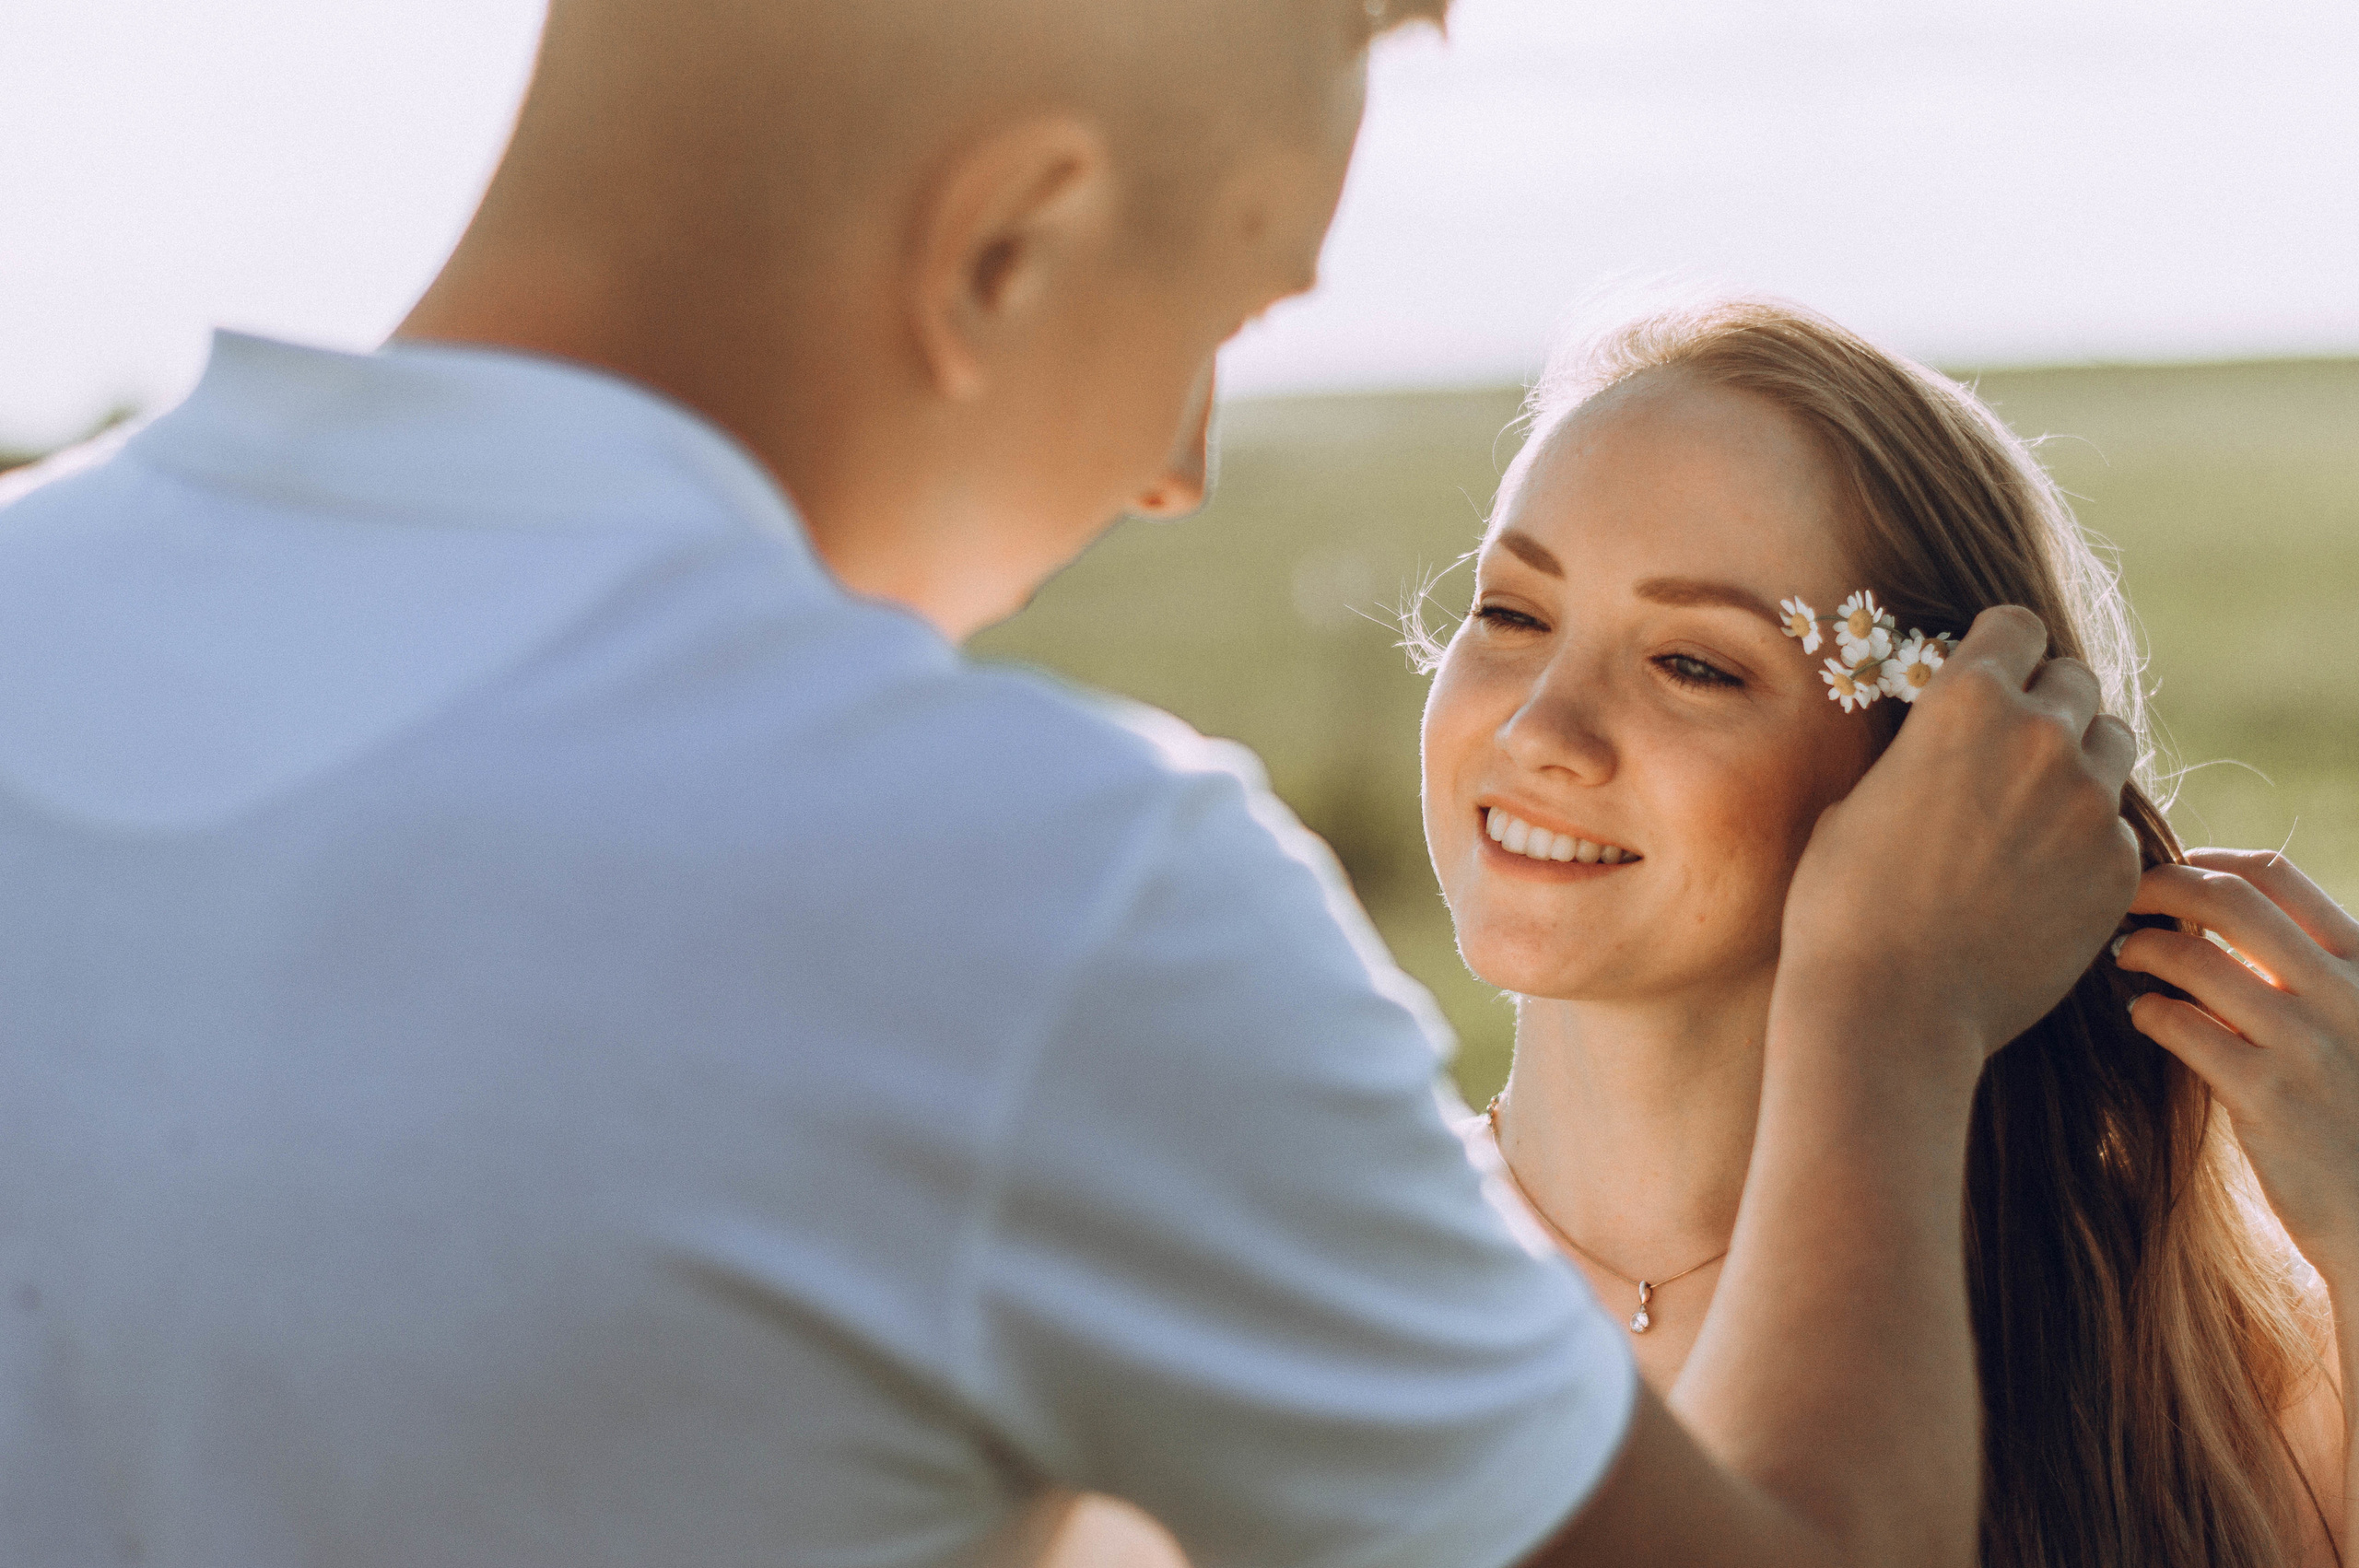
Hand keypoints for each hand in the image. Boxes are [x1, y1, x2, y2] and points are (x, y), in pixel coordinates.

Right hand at [1781, 606, 2141, 1068]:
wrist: (1890, 1009)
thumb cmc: (1844, 904)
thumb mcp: (1858, 799)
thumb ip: (1923, 751)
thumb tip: (1945, 741)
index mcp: (1964, 701)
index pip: (2018, 626)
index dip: (2001, 650)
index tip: (1991, 677)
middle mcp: (2041, 736)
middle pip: (2076, 680)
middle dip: (2046, 704)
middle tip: (2010, 753)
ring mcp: (2090, 803)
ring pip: (2112, 746)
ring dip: (2079, 765)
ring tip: (2029, 815)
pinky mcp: (2118, 868)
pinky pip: (2116, 829)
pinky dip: (2086, 844)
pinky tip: (2035, 883)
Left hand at [2117, 849, 2358, 1275]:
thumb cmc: (2358, 1110)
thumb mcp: (2355, 1022)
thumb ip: (2304, 972)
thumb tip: (2215, 913)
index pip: (2276, 877)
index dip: (2206, 860)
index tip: (2167, 869)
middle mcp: (2344, 995)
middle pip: (2228, 901)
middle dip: (2158, 887)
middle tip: (2122, 901)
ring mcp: (2306, 1045)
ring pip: (2195, 959)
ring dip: (2143, 946)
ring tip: (2123, 955)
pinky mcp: (2267, 1098)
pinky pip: (2182, 1027)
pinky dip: (2148, 1009)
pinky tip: (2141, 1015)